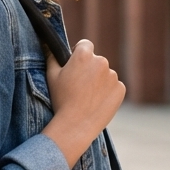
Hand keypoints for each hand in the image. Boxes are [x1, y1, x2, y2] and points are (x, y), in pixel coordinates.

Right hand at [42, 40, 125, 167]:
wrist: (76, 125)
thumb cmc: (61, 99)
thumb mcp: (51, 76)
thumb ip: (52, 57)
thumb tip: (48, 44)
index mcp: (84, 55)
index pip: (85, 44)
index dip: (79, 52)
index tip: (75, 64)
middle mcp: (101, 61)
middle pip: (96, 60)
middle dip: (90, 69)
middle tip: (79, 86)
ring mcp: (113, 76)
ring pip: (105, 74)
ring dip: (99, 81)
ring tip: (87, 97)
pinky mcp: (120, 89)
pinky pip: (114, 87)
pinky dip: (107, 92)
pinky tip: (96, 103)